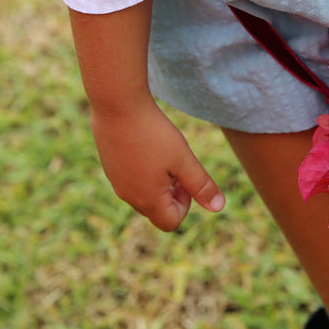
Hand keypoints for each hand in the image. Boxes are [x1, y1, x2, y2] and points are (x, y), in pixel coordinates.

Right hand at [91, 97, 224, 231]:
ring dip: (158, 183)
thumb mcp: (184, 160)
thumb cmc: (154, 134)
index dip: (186, 204)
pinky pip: (130, 181)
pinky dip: (143, 172)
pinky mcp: (110, 167)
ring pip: (143, 195)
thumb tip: (219, 207)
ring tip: (162, 154)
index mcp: (147, 200)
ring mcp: (116, 182)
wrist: (117, 105)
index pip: (171, 223)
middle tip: (176, 164)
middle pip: (156, 211)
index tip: (185, 177)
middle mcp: (128, 196)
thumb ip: (201, 185)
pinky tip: (147, 145)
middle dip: (171, 194)